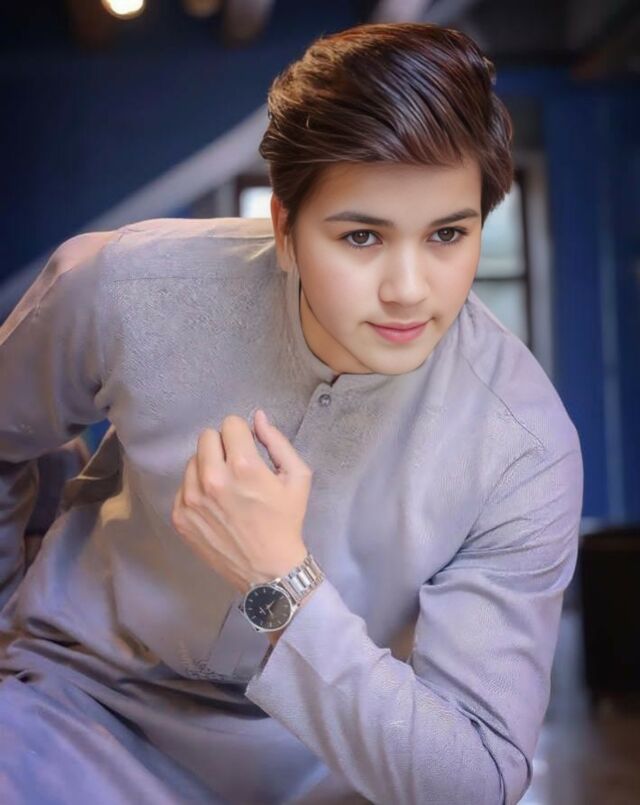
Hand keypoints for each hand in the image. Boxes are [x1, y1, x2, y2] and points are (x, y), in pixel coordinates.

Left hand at [171, 410, 311, 594]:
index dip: (242, 435)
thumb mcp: (297, 478)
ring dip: (208, 466)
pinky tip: (215, 505)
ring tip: (225, 488)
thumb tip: (256, 417)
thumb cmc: (286, 521)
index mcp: (243, 467)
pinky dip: (197, 489)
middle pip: (206, 437)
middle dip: (223, 446)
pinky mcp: (180, 516)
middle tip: (236, 467)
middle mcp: (212, 479)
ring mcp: (191, 499)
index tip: (249, 449)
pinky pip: (183, 486)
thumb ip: (277, 442)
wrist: (268, 570)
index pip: (229, 424)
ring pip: (192, 460)